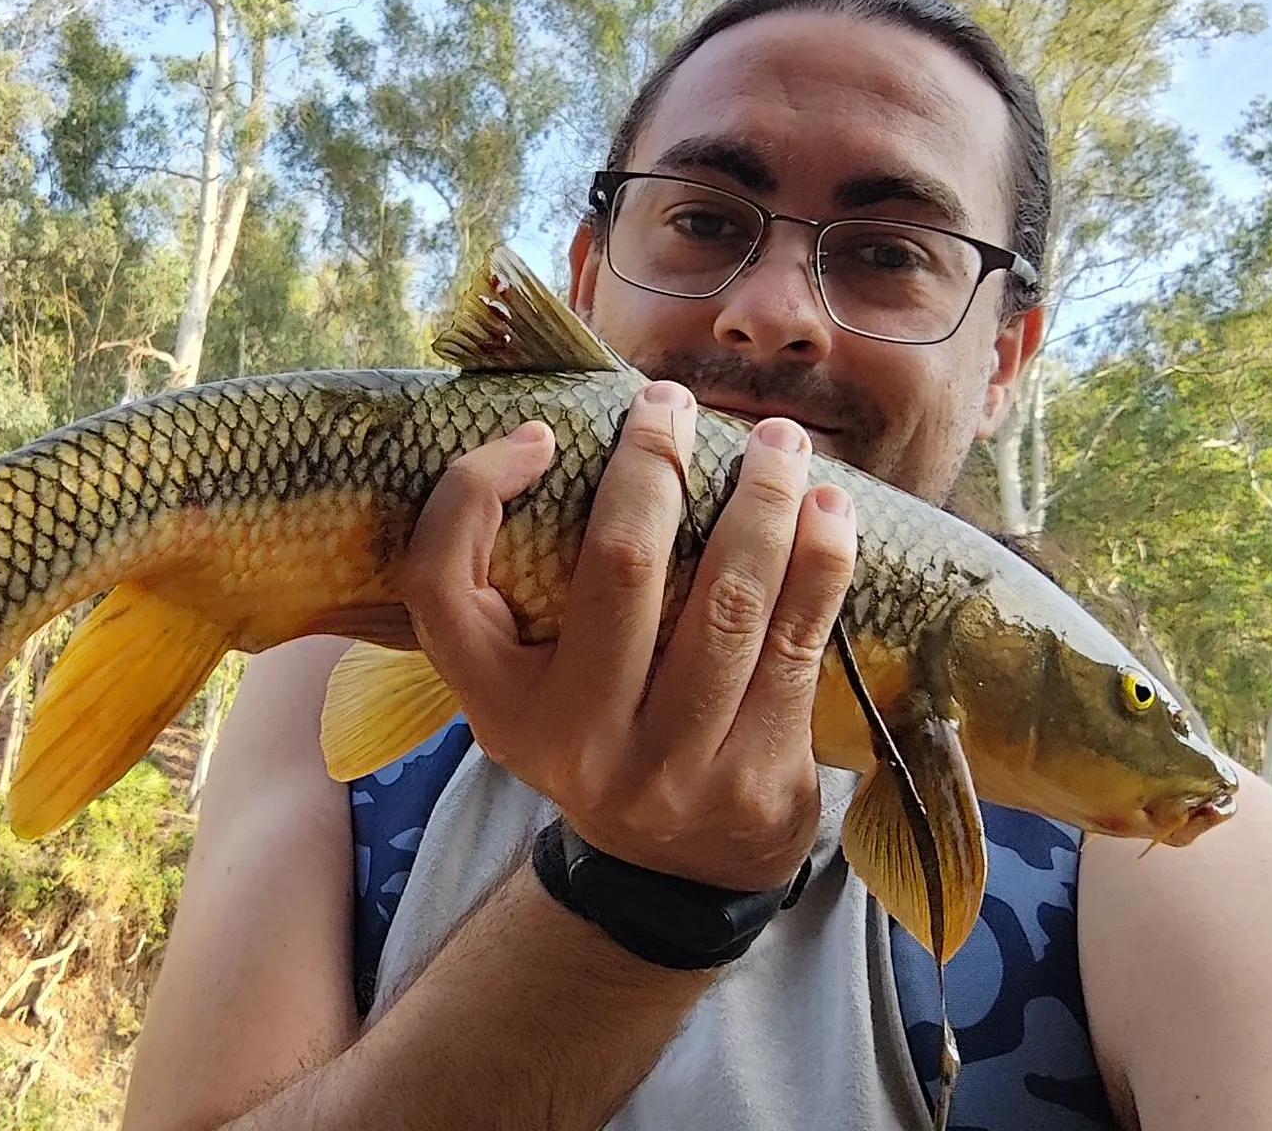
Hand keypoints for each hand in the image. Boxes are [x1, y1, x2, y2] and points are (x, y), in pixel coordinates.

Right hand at [401, 381, 856, 892]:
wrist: (673, 868)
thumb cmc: (593, 725)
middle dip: (656, 465)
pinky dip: (818, 566)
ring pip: (726, 604)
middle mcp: (573, 742)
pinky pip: (794, 647)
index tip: (539, 435)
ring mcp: (671, 769)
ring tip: (779, 439)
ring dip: (762, 503)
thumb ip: (511, 579)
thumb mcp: (520, 677)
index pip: (442, 585)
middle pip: (618, 571)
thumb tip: (542, 440)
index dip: (474, 492)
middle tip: (675, 403)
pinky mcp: (756, 778)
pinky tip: (829, 511)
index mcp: (497, 705)